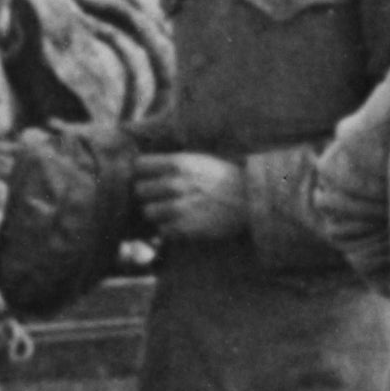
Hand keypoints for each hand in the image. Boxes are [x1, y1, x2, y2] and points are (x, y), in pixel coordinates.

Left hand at [134, 152, 252, 244]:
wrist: (249, 201)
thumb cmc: (222, 179)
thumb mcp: (198, 161)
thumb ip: (171, 163)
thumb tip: (139, 167)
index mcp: (179, 164)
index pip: (139, 166)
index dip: (143, 172)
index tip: (149, 177)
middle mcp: (176, 184)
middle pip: (140, 190)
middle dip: (148, 194)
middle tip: (161, 196)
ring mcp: (179, 207)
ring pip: (148, 211)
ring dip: (157, 213)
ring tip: (172, 211)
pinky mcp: (185, 228)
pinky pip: (162, 229)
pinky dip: (169, 228)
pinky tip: (182, 222)